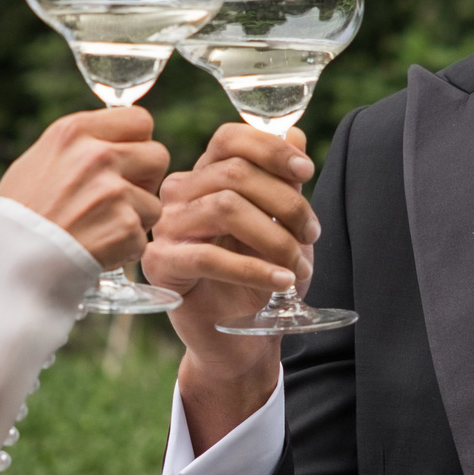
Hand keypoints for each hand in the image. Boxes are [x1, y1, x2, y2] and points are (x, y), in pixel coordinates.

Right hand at [0, 108, 168, 268]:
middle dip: (145, 179)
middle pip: (157, 156)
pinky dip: (124, 250)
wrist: (7, 262)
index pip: (140, 120)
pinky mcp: (123, 227)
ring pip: (152, 203)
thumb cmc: (18, 215)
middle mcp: (97, 155)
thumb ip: (79, 147)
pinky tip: (97, 251)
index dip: (137, 143)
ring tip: (99, 230)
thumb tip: (113, 141)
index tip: (127, 160)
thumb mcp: (37, 161)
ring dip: (134, 220)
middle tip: (120, 199)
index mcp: (74, 132)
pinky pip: (142, 239)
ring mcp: (113, 192)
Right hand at [141, 123, 318, 444]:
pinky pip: (209, 257)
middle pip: (233, 173)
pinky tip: (282, 282)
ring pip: (224, 208)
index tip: (306, 170)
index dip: (270, 148)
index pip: (229, 138)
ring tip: (298, 265)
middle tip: (312, 233)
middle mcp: (179, 194)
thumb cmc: (259, 278)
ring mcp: (166, 228)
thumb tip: (296, 134)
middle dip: (285, 202)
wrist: (239, 339)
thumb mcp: (281, 225)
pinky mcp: (161, 265)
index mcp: (205, 175)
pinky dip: (254, 269)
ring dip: (274, 237)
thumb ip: (284, 180)